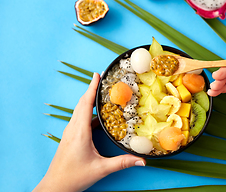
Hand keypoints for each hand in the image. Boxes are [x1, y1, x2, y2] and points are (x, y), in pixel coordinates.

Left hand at [34, 73, 144, 191]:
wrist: (55, 187)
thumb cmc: (74, 177)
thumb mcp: (100, 169)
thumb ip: (122, 162)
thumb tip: (142, 160)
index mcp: (79, 132)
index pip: (85, 104)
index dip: (91, 88)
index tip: (97, 74)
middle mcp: (73, 129)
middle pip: (82, 103)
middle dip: (92, 89)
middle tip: (102, 79)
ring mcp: (70, 132)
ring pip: (79, 110)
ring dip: (89, 99)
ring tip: (101, 92)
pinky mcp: (70, 137)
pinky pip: (79, 118)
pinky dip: (88, 111)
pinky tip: (98, 114)